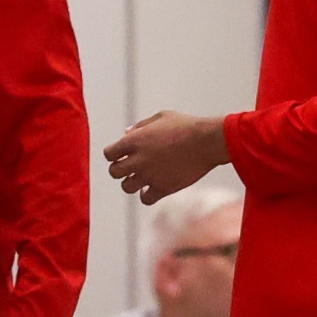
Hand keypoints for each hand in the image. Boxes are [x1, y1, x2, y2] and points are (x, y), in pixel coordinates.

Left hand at [106, 111, 229, 203]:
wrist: (207, 141)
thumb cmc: (186, 126)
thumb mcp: (161, 117)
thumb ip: (140, 126)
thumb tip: (126, 133)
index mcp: (134, 141)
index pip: (109, 154)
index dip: (114, 154)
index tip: (122, 154)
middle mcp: (138, 160)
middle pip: (114, 172)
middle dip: (120, 169)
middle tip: (130, 167)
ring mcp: (150, 175)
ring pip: (126, 187)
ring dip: (132, 183)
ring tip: (142, 178)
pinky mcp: (163, 188)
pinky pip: (145, 199)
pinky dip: (146, 195)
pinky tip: (152, 188)